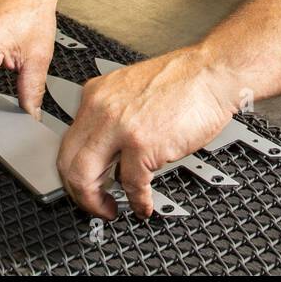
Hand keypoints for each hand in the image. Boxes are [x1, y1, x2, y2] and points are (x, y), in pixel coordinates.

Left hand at [57, 47, 238, 218]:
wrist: (212, 72)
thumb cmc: (183, 81)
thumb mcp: (131, 90)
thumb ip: (112, 116)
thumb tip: (107, 151)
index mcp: (96, 95)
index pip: (68, 141)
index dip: (72, 169)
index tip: (83, 183)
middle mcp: (101, 109)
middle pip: (68, 162)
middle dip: (78, 192)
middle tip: (92, 203)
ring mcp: (120, 127)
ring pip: (86, 177)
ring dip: (97, 202)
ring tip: (111, 209)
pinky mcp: (142, 144)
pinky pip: (130, 184)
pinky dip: (137, 201)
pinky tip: (142, 205)